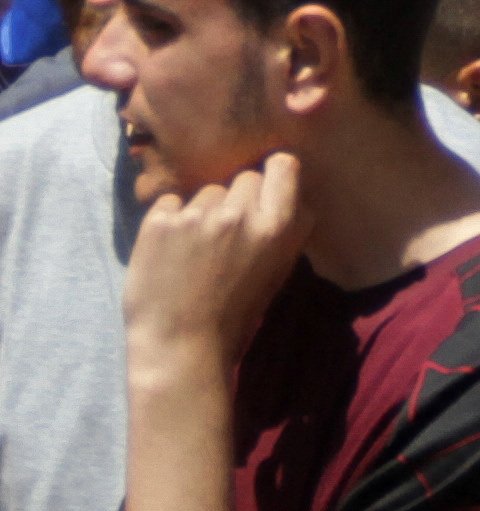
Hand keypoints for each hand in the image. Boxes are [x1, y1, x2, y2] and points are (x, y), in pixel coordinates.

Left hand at [122, 152, 308, 376]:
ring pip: (206, 192)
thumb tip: (290, 196)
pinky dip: (170, 219)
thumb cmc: (235, 314)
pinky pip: (169, 202)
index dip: (274, 173)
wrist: (181, 344)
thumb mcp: (278, 271)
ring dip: (202, 211)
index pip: (283, 166)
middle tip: (226, 230)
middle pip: (244, 178)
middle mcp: (239, 214)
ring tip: (193, 248)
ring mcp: (196, 216)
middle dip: (237, 198)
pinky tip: (169, 249)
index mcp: (276, 227)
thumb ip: (286, 230)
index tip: (265, 187)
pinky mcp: (159, 222)